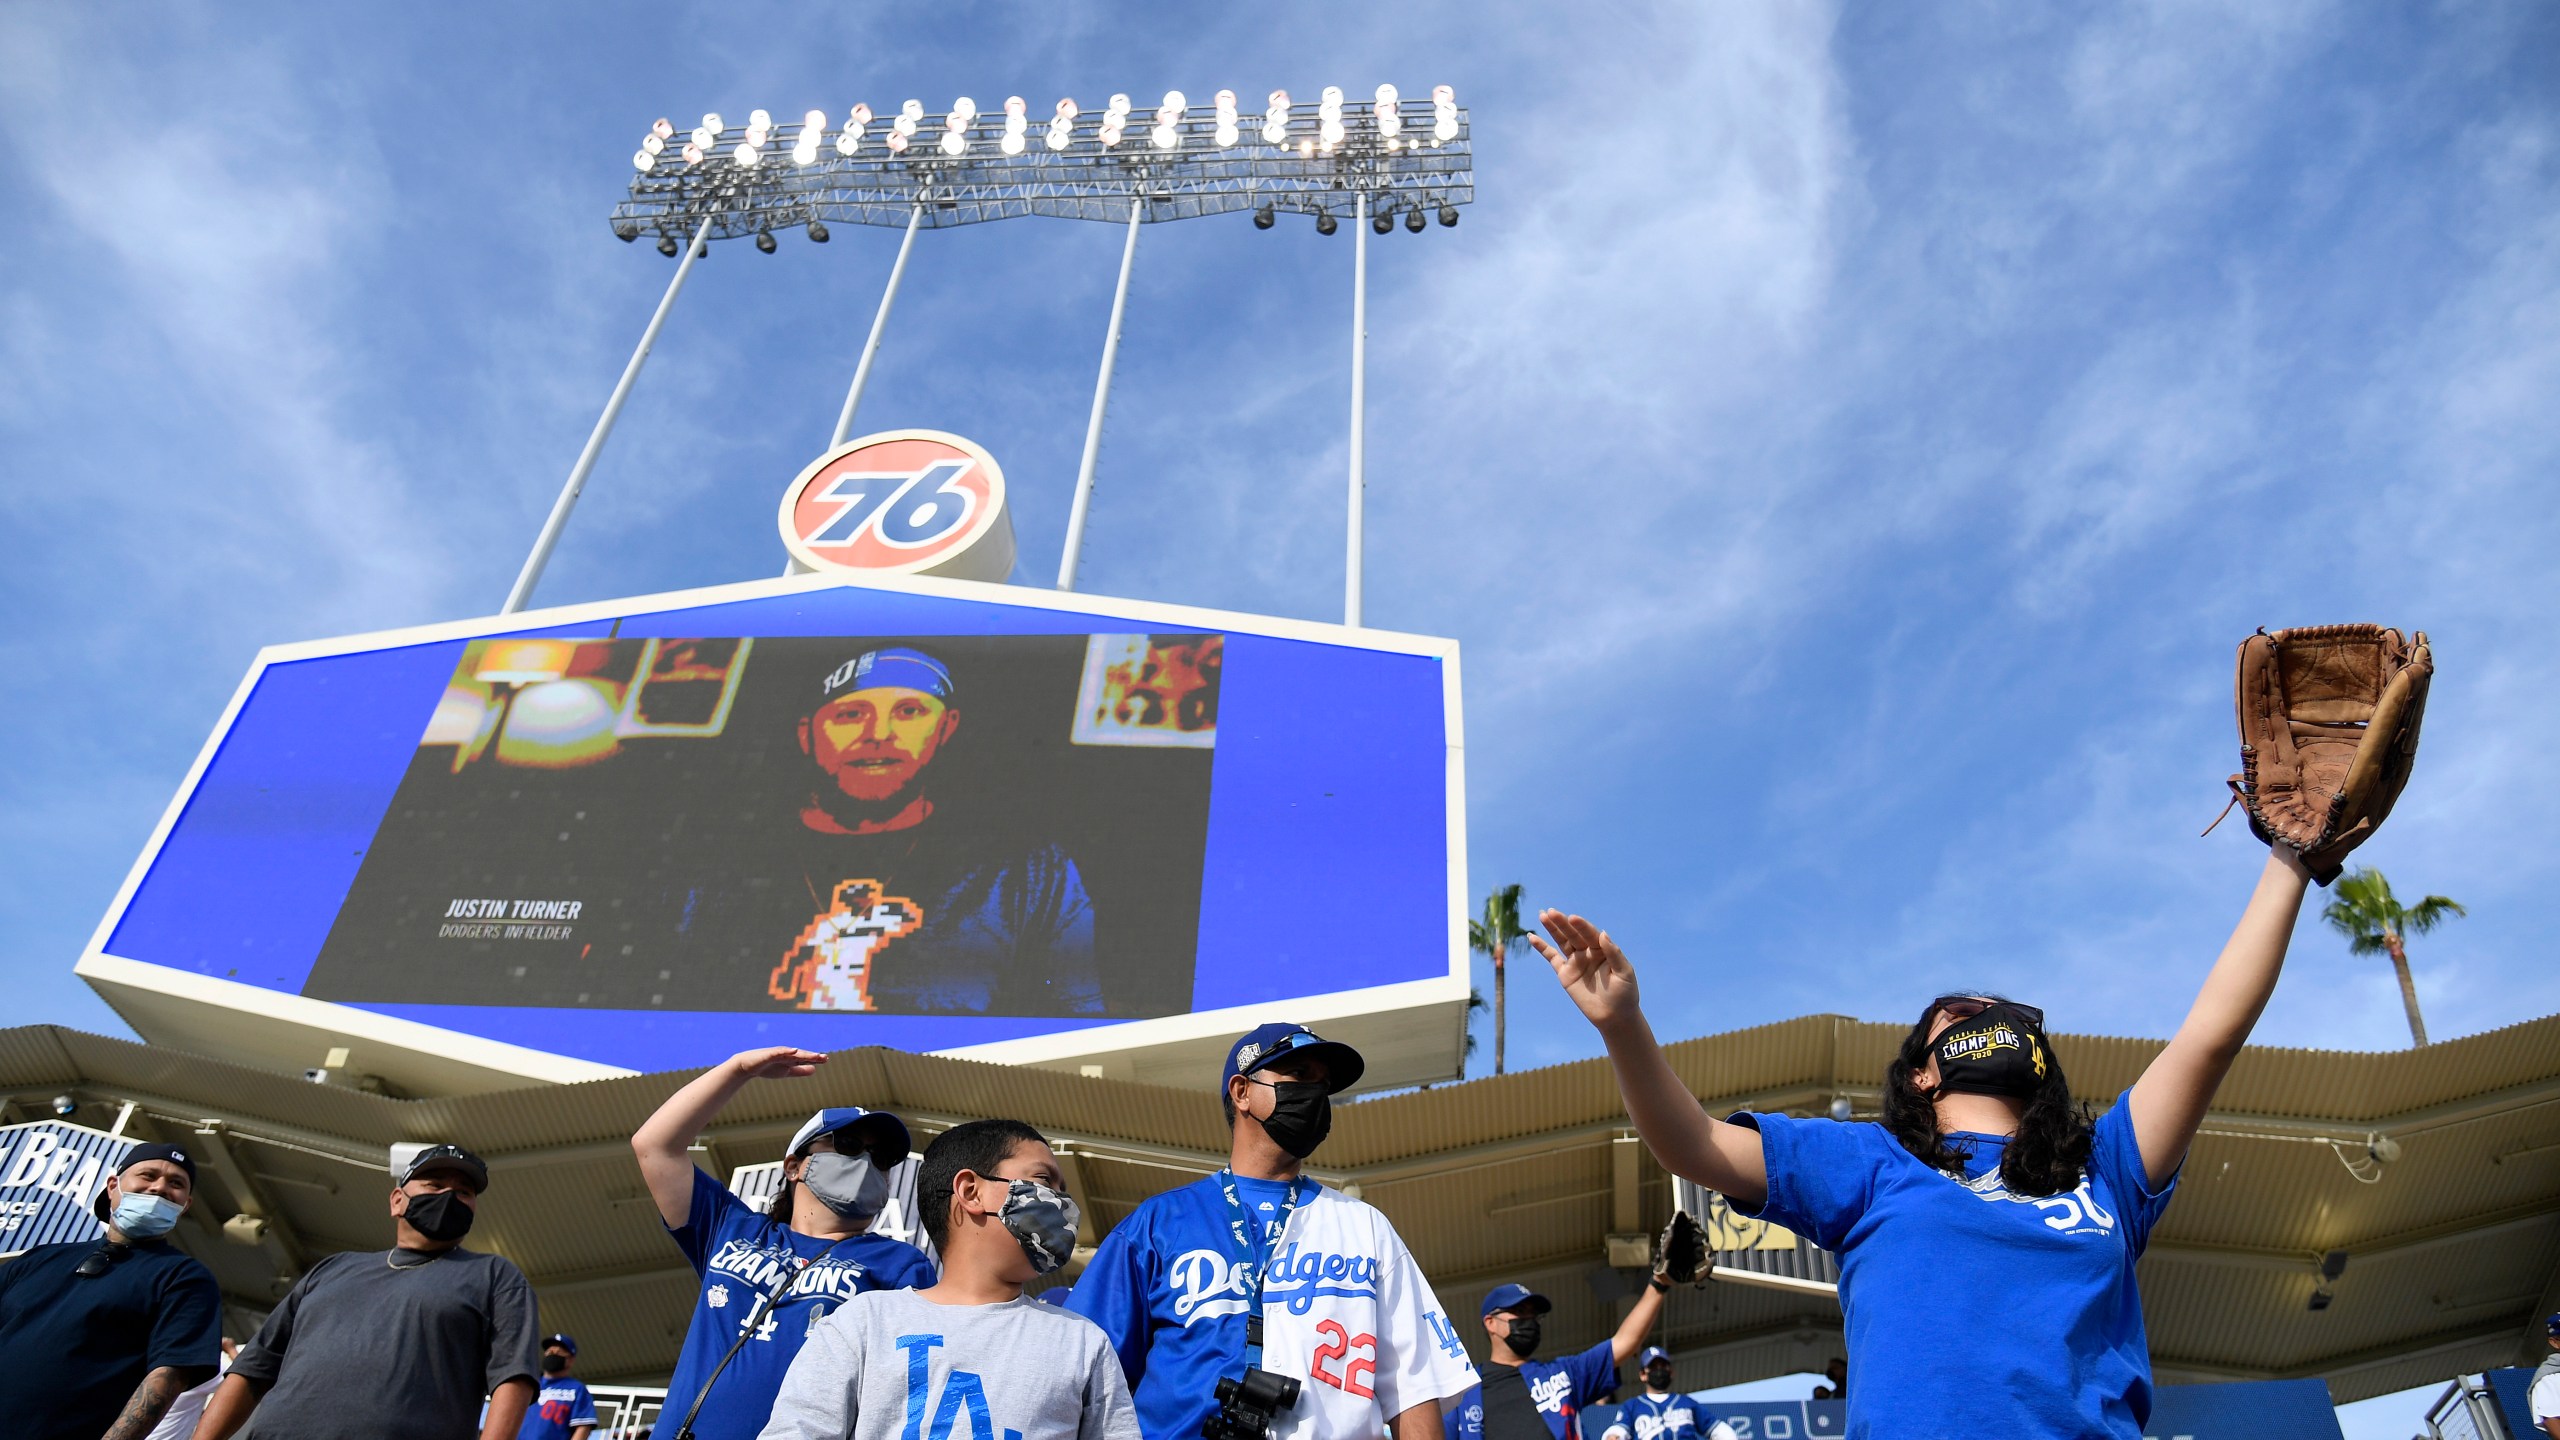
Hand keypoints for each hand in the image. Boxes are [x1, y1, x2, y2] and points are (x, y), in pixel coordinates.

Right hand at [729, 1047, 826, 1079]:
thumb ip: (800, 1071)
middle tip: (824, 1058)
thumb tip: (814, 1070)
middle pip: (801, 1055)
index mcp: (791, 1059)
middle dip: (812, 1056)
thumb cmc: (768, 1067)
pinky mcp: (769, 1054)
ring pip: (792, 1054)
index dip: (815, 1059)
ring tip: (813, 1055)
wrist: (748, 1066)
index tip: (826, 1059)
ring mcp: (778, 1054)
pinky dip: (786, 1051)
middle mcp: (786, 1055)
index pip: (805, 1059)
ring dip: (803, 1054)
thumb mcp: (787, 1071)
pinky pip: (778, 1052)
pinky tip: (794, 1051)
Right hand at [1528, 910, 1640, 1030]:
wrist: (1614, 1017)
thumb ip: (1614, 953)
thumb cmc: (1625, 994)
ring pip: (1562, 941)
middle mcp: (1588, 952)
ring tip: (1543, 915)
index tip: (1573, 918)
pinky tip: (1532, 937)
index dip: (1581, 926)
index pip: (1590, 933)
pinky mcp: (1565, 974)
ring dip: (1552, 929)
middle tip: (1552, 912)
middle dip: (1562, 923)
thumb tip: (1603, 933)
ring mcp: (1575, 962)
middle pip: (1573, 934)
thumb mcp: (1624, 972)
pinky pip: (1551, 957)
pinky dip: (1542, 947)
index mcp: (1602, 949)